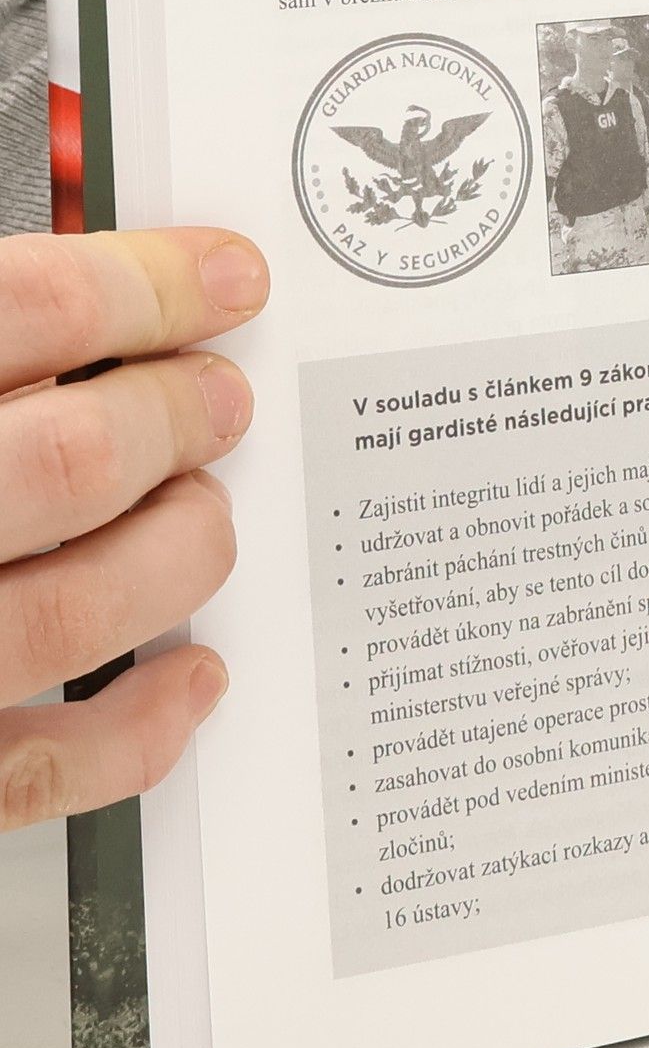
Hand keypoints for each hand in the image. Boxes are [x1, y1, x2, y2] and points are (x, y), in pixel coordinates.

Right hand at [0, 229, 266, 830]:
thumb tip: (90, 307)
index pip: (18, 309)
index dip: (144, 285)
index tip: (228, 277)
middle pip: (71, 457)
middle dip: (178, 417)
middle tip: (223, 401)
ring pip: (74, 609)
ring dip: (178, 552)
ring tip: (206, 516)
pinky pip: (42, 771)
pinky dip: (141, 727)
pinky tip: (197, 676)